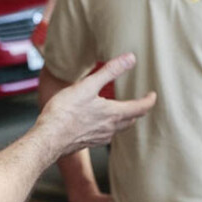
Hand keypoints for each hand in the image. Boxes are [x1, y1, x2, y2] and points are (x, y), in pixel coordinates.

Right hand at [39, 53, 155, 154]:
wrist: (48, 138)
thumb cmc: (65, 112)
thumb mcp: (88, 85)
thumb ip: (110, 71)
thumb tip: (130, 59)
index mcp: (113, 114)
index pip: (140, 108)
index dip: (149, 100)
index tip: (153, 95)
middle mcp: (110, 128)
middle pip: (131, 120)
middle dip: (137, 111)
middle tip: (139, 103)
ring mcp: (99, 138)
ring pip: (119, 129)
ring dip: (124, 120)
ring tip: (121, 111)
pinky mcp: (88, 142)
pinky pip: (105, 135)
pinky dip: (109, 127)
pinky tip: (98, 122)